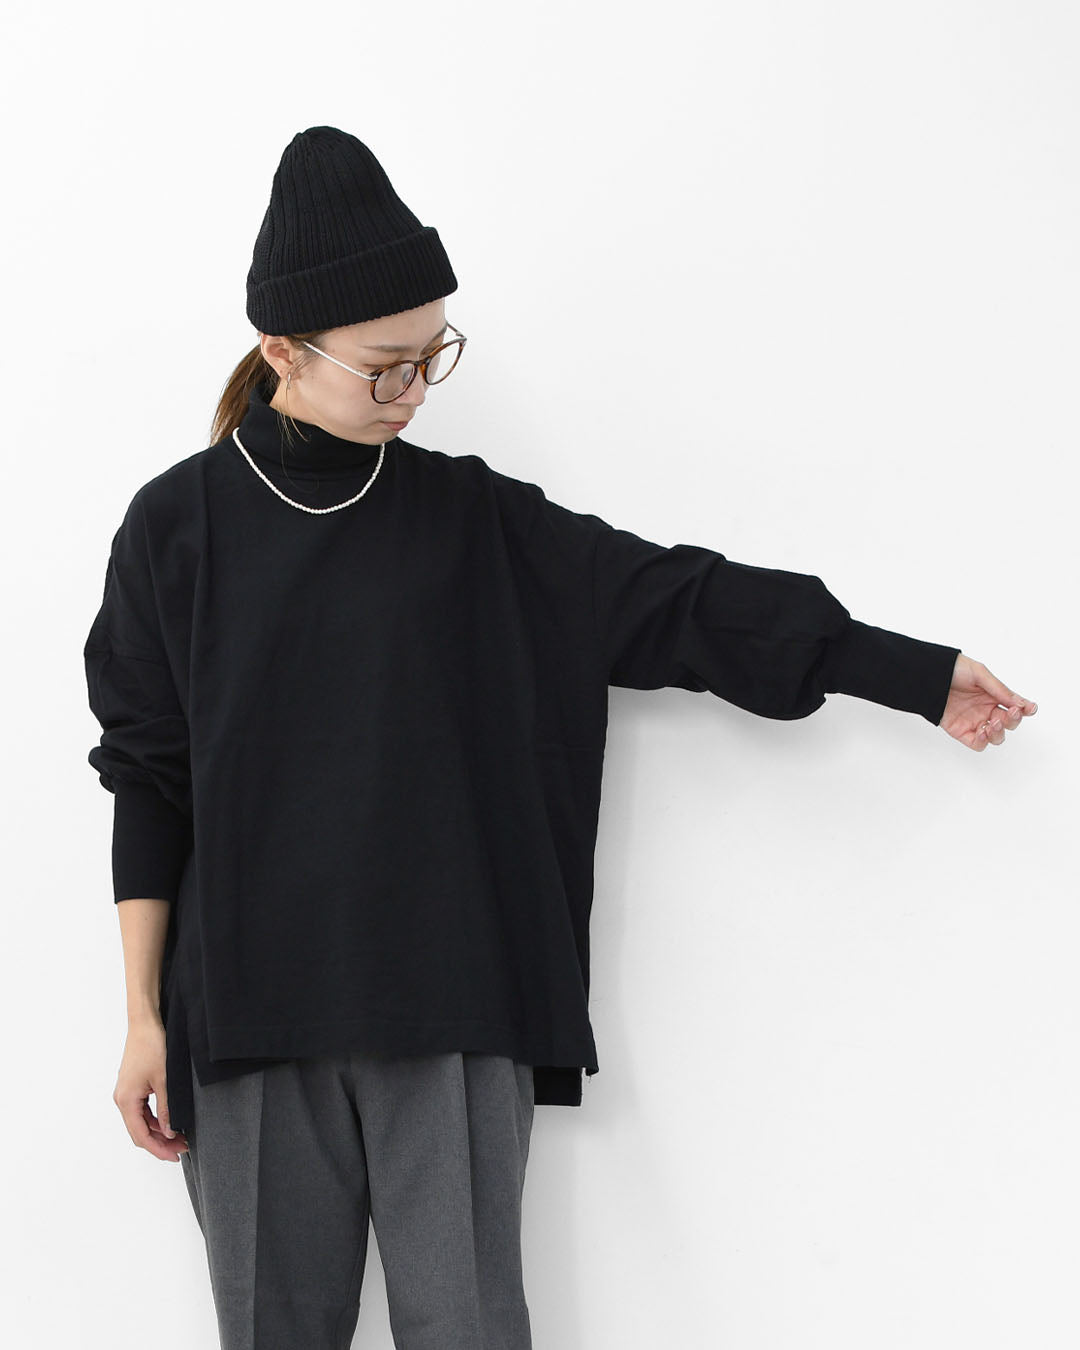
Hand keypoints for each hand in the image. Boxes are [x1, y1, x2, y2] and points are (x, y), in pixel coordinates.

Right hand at [114, 1016, 189, 1160]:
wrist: (144, 1024)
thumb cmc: (152, 1046)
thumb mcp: (165, 1079)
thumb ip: (167, 1108)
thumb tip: (170, 1131)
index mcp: (126, 1100)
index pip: (141, 1135)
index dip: (158, 1149)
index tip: (175, 1156)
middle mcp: (122, 1100)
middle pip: (140, 1131)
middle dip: (161, 1143)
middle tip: (183, 1149)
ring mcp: (126, 1093)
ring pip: (141, 1122)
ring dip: (159, 1132)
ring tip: (180, 1138)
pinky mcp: (132, 1087)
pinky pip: (142, 1111)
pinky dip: (155, 1120)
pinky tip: (170, 1123)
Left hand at [939, 653, 1036, 751]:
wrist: (927, 675)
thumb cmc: (952, 670)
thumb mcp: (979, 674)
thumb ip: (1000, 690)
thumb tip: (1022, 703)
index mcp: (993, 695)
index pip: (1015, 706)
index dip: (1025, 709)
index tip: (1029, 708)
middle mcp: (986, 710)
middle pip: (1009, 723)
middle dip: (1013, 720)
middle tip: (1009, 712)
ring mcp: (974, 721)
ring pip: (996, 737)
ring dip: (999, 733)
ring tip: (994, 723)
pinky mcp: (961, 731)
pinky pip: (977, 743)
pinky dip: (983, 741)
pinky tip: (983, 731)